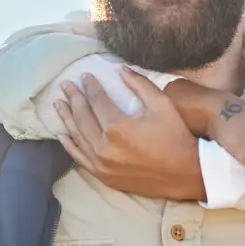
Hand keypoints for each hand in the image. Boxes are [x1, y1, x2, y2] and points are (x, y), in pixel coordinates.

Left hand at [54, 69, 206, 200]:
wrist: (185, 173)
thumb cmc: (176, 135)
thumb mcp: (162, 104)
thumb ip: (139, 84)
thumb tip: (121, 69)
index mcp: (117, 127)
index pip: (97, 100)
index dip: (90, 86)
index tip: (85, 76)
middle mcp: (104, 146)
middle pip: (82, 117)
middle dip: (73, 98)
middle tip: (65, 85)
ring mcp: (102, 164)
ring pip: (77, 137)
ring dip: (66, 119)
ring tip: (59, 104)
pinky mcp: (104, 176)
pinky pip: (80, 159)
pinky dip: (70, 146)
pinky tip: (62, 135)